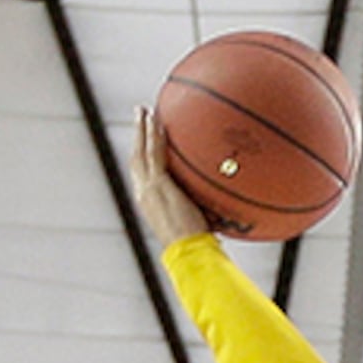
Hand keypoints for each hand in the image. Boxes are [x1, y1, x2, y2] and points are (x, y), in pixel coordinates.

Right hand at [130, 106, 213, 245]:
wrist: (189, 251)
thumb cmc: (196, 244)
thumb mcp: (196, 221)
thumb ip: (204, 208)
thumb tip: (226, 207)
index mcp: (148, 202)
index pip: (141, 173)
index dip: (141, 154)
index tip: (144, 139)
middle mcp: (143, 193)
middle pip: (136, 157)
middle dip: (137, 135)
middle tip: (140, 115)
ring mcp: (148, 188)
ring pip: (140, 151)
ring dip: (142, 129)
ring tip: (144, 111)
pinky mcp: (158, 185)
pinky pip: (154, 154)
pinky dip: (153, 136)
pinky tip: (157, 121)